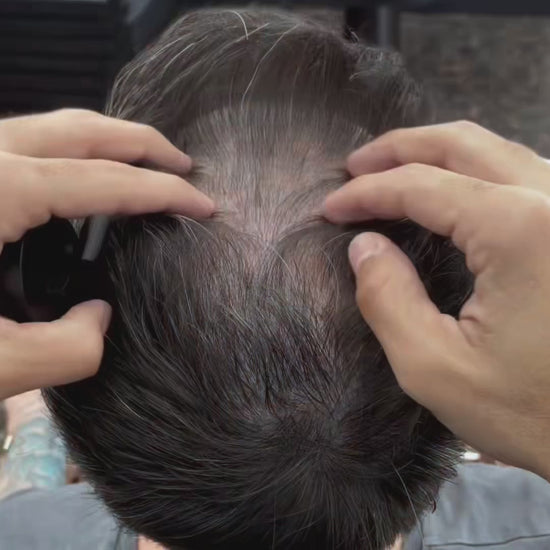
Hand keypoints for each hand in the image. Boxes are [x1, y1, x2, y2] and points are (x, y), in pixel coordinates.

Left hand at [0, 109, 213, 398]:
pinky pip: (26, 148)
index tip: (205, 207)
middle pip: (80, 129)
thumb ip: (66, 350)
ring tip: (145, 167)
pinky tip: (84, 186)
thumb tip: (98, 319)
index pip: (104, 182)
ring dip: (106, 143)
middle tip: (185, 165)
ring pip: (50, 129)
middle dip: (143, 144)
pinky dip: (68, 156)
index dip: (165, 192)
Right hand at [324, 121, 549, 478]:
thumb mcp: (436, 368)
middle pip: (462, 144)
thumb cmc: (533, 412)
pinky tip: (448, 190)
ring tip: (392, 170)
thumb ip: (387, 300)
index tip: (330, 207)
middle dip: (398, 149)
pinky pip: (519, 173)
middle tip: (355, 167)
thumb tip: (364, 245)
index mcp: (518, 229)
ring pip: (496, 150)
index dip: (367, 193)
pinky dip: (471, 170)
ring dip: (436, 153)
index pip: (421, 186)